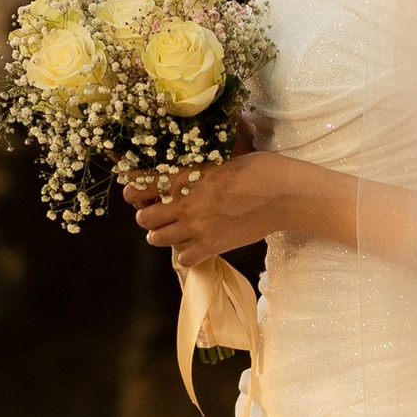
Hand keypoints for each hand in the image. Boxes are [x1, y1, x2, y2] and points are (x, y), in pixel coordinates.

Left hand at [132, 151, 290, 262]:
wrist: (283, 194)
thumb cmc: (258, 169)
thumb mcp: (219, 158)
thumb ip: (195, 167)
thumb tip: (182, 167)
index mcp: (185, 175)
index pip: (138, 185)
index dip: (133, 191)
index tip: (138, 194)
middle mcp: (184, 201)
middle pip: (143, 217)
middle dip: (147, 216)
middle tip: (159, 214)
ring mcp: (197, 226)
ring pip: (156, 239)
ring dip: (161, 235)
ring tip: (173, 231)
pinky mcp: (212, 245)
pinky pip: (182, 258)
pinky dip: (185, 254)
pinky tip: (195, 245)